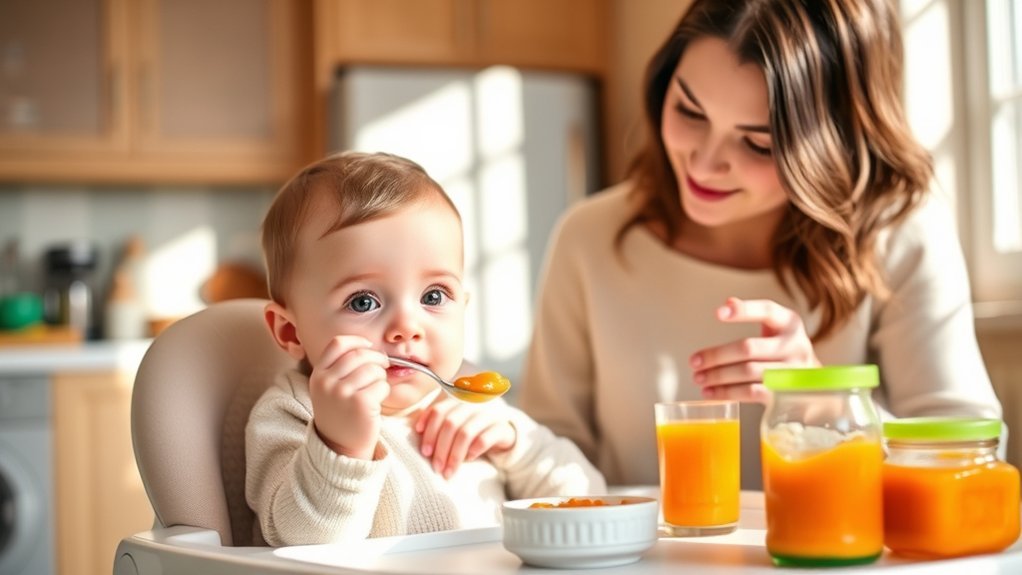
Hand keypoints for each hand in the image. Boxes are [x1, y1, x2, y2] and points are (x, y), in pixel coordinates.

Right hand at [308, 336, 390, 459]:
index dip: (358, 341)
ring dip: (381, 377)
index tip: (368, 346)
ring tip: (376, 388)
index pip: (338, 344)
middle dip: (377, 358)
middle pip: (359, 354)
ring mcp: (342, 393)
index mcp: (318, 374)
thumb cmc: (340, 413)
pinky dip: (384, 391)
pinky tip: (377, 401)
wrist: (339, 446)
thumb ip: (339, 367)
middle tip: (383, 366)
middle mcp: (327, 382)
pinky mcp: (360, 403)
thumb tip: (367, 346)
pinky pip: (382, 385)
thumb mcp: (329, 388)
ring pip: (373, 369)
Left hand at [414, 395, 515, 478]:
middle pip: (451, 423)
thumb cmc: (471, 426)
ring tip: (448, 472)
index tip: (424, 450)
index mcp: (458, 397)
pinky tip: (469, 459)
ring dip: (454, 455)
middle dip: (440, 448)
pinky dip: (474, 451)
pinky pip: (485, 438)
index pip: (439, 411)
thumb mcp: (455, 419)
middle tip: (435, 467)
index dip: (429, 430)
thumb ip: (438, 420)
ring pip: (466, 433)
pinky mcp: (502, 426)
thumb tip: (417, 431)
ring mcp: (490, 412)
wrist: (502, 429)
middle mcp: (473, 401)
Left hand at [690, 297, 819, 402]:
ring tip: (698, 378)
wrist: (814, 385)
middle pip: (748, 348)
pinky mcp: (786, 395)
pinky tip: (710, 392)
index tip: (717, 313)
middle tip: (694, 361)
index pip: (766, 311)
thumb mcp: (775, 327)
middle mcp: (795, 345)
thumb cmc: (784, 350)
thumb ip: (754, 313)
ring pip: (747, 372)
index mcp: (790, 323)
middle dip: (717, 355)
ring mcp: (793, 372)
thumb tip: (728, 303)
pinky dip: (727, 393)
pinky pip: (751, 393)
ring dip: (718, 376)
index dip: (743, 311)